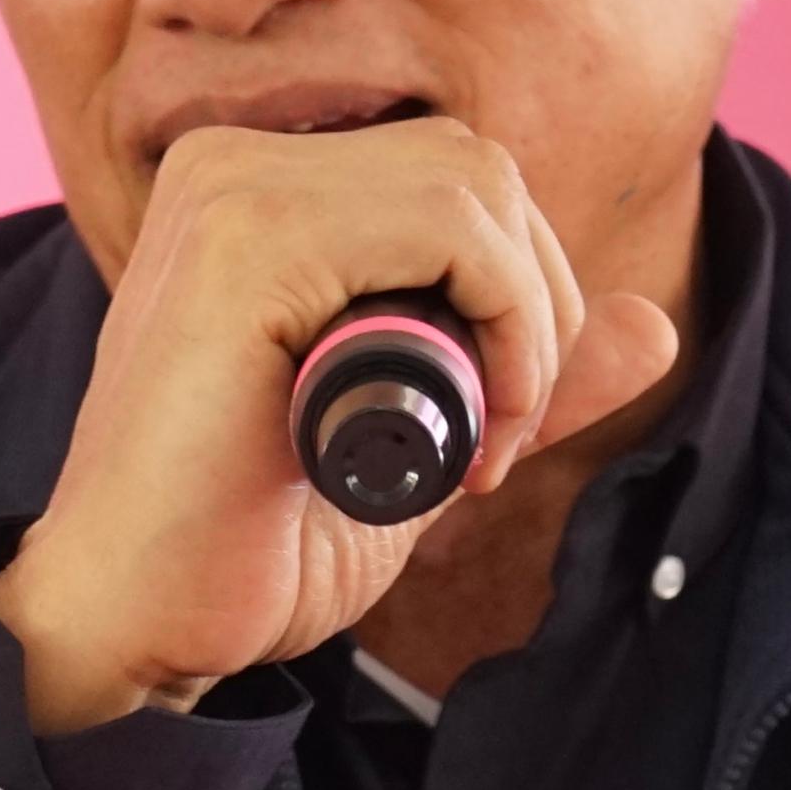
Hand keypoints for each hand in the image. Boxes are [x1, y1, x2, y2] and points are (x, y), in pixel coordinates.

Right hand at [0, 118, 679, 732]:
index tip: (495, 428)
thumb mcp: (424, 447)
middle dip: (535, 308)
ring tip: (481, 445)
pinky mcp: (245, 239)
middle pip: (476, 168)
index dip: (518, 297)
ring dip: (524, 327)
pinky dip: (503, 327)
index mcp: (257, 191)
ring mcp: (232, 188)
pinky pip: (450, 228)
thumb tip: (657, 322)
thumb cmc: (247, 542)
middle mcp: (235, 165)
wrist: (133, 624)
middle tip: (500, 441)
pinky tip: (466, 432)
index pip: (456, 180)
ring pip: (475, 188)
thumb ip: (522, 375)